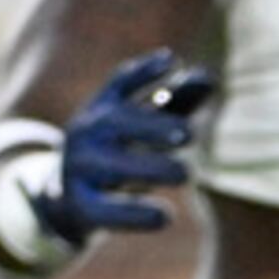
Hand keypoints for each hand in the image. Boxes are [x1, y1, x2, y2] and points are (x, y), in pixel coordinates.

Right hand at [36, 51, 218, 246]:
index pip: (121, 84)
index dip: (144, 72)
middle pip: (117, 123)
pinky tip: (167, 216)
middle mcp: (87, 133)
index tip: (171, 61)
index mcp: (103, 110)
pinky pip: (105, 211)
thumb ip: (176, 104)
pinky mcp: (82, 205)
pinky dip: (135, 214)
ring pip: (113, 166)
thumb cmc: (119, 154)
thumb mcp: (143, 128)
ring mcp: (80, 168)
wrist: (68, 198)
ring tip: (187, 174)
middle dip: (152, 126)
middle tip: (189, 134)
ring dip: (149, 168)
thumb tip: (210, 78)